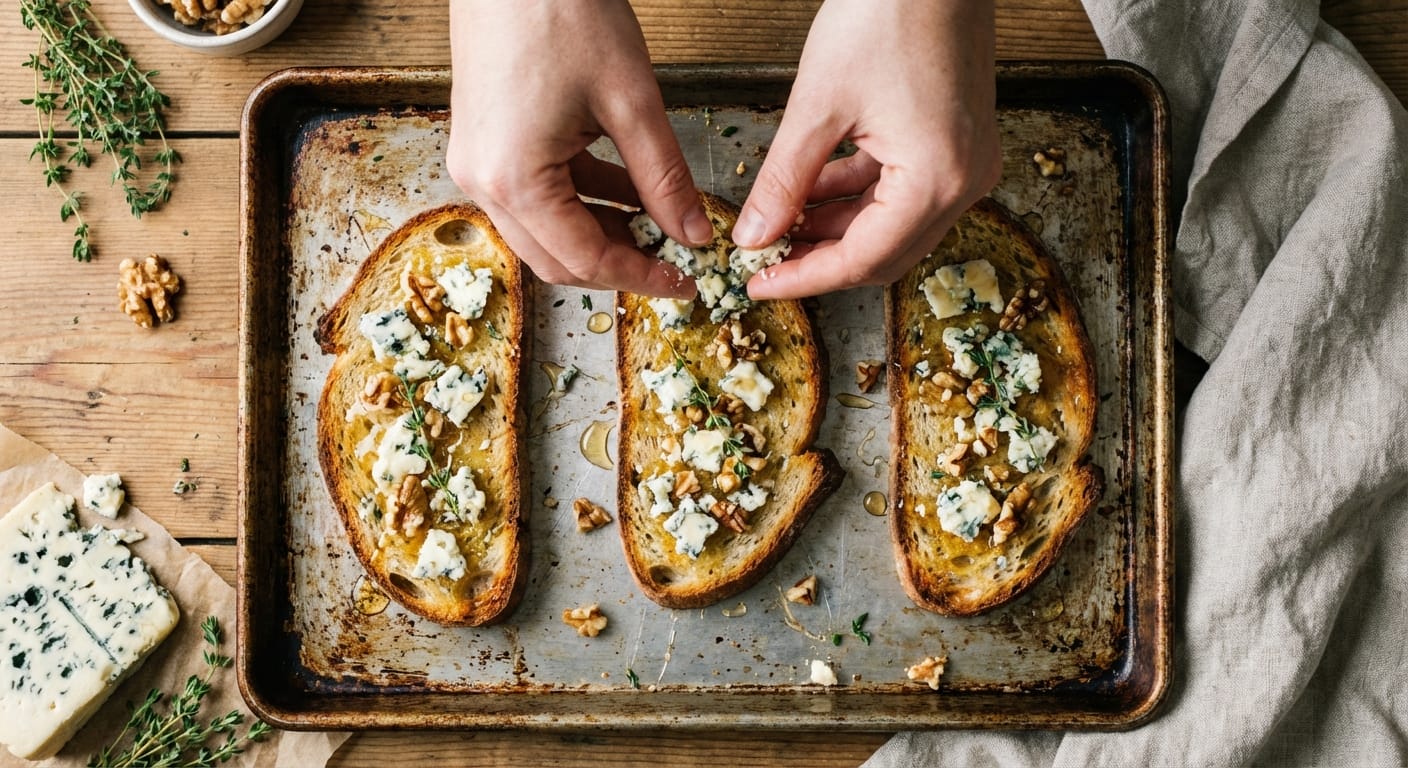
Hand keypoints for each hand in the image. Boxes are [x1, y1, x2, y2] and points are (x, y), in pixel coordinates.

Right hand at [446, 0, 710, 296]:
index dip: (641, 278)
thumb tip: (691, 233)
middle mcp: (483, 182)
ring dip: (600, 234)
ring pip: (544, 232)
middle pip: (556, 259)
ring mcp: (477, 163)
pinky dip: (580, 201)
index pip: (586, 260)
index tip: (685, 282)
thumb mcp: (631, 100)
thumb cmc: (561, 10)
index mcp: (514, 179)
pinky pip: (534, 195)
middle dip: (618, 265)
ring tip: (657, 224)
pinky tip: (626, 190)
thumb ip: (664, 177)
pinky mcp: (483, 143)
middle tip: (674, 263)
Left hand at [738, 0, 1000, 299]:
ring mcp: (966, 165)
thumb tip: (754, 235)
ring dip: (834, 231)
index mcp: (937, 180)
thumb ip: (784, 181)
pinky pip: (902, 193)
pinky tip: (810, 194)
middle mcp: (963, 183)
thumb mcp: (818, 105)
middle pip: (883, 255)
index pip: (862, 259)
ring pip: (891, 228)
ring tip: (778, 226)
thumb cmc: (889, 12)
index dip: (804, 278)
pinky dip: (855, 199)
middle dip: (819, 261)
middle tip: (764, 262)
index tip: (758, 284)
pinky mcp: (957, 146)